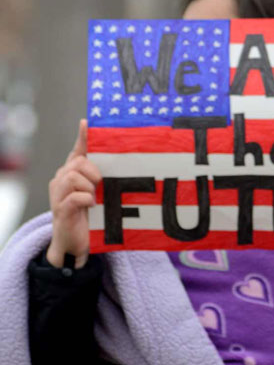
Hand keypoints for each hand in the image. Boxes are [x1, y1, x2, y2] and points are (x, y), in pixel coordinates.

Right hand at [47, 119, 101, 267]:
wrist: (76, 242)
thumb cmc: (91, 215)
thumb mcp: (101, 193)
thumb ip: (106, 176)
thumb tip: (123, 158)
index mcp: (73, 172)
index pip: (78, 150)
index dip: (83, 136)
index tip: (87, 122)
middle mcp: (62, 179)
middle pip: (77, 162)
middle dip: (93, 171)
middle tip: (101, 184)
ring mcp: (59, 194)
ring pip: (73, 176)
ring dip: (89, 186)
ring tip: (95, 198)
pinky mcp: (61, 210)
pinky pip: (75, 196)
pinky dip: (85, 199)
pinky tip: (92, 205)